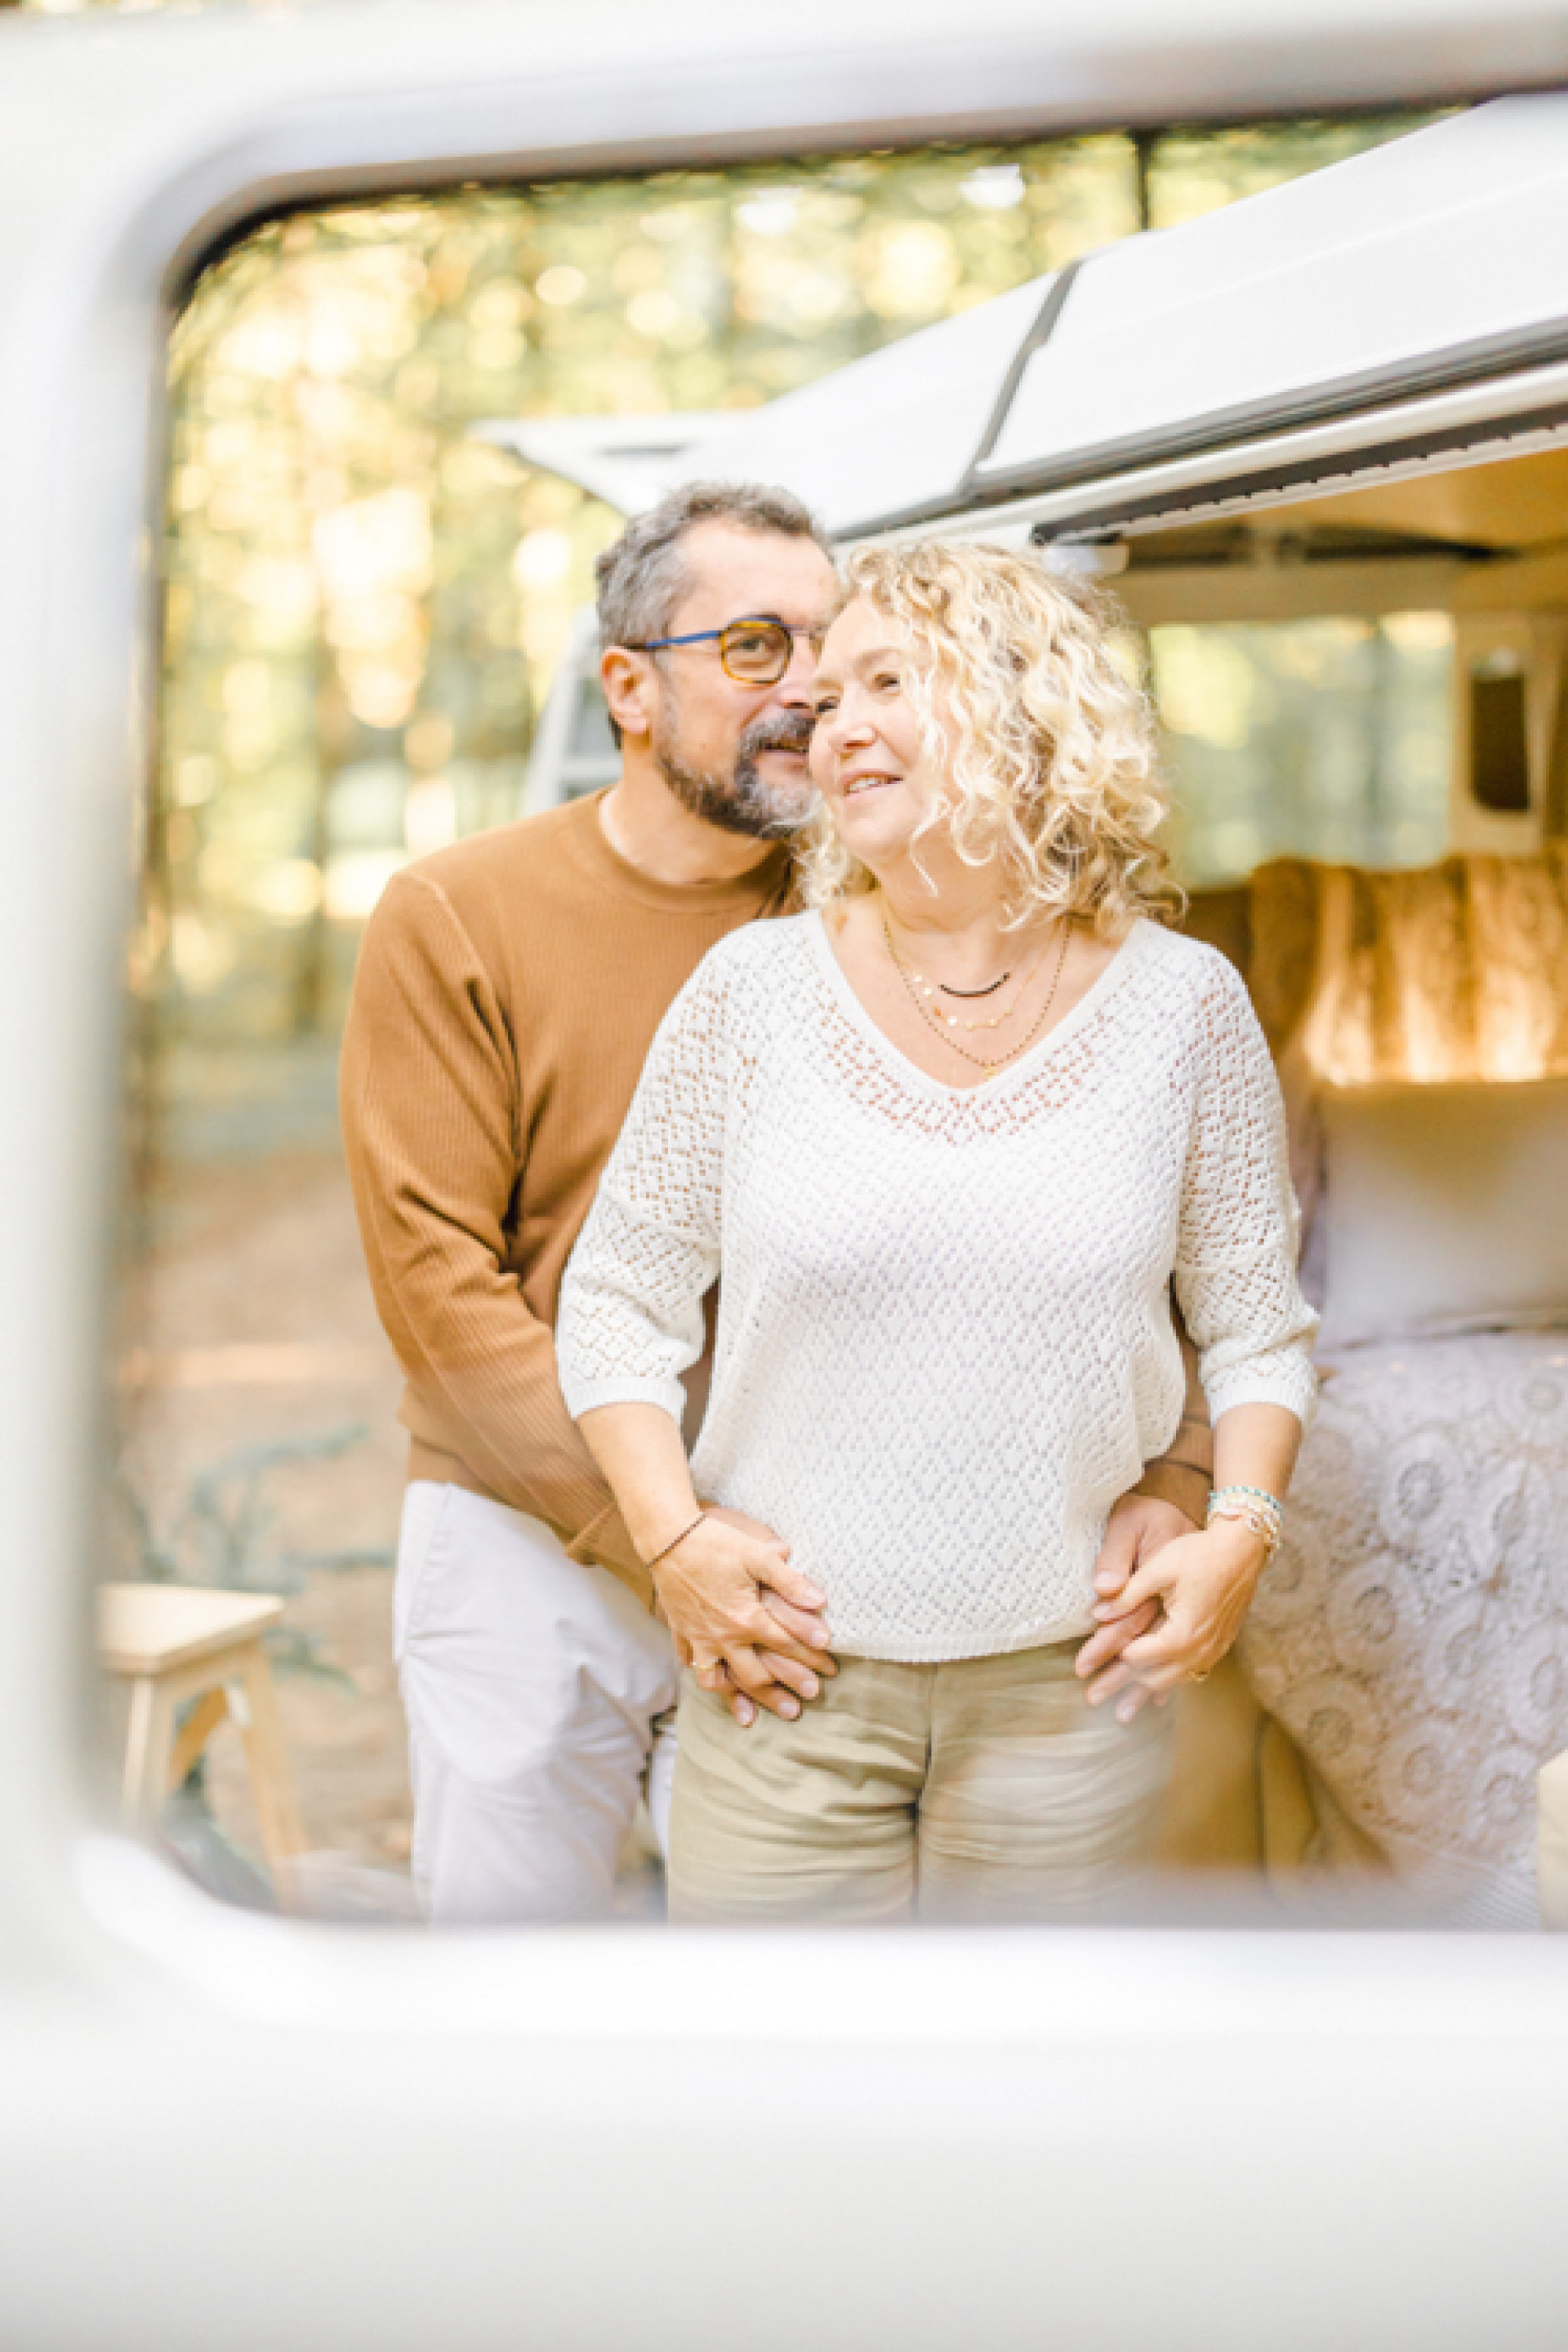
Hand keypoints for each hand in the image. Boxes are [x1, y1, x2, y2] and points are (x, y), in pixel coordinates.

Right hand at [654, 1505, 835, 1729]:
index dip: (811, 1656)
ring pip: (716, 1680)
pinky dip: (702, 1673)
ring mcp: (699, 1637)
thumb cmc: (716, 1543)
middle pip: (754, 1676)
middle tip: (798, 1708)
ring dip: (735, 1698)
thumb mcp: (758, 1556)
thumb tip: (820, 1601)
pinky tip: (712, 1680)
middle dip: (778, 1695)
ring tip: (751, 1715)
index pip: (785, 1644)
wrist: (668, 1538)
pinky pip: (691, 1662)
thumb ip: (789, 1582)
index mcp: (746, 1618)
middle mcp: (723, 1636)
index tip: (831, 1668)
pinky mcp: (681, 1631)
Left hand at [1076, 1491, 1198, 1721]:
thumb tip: (1097, 1614)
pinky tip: (1156, 1690)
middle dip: (1122, 1687)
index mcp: (1182, 1633)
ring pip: (1173, 1681)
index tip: (1086, 1667)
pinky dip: (1169, 1679)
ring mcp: (1213, 1650)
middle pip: (1154, 1679)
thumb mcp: (1159, 1568)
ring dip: (1145, 1692)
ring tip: (1122, 1710)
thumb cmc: (1200, 1554)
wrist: (1243, 1550)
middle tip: (1093, 1698)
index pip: (1138, 1658)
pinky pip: (1191, 1672)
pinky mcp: (1219, 1645)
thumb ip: (1128, 1594)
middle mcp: (1200, 1650)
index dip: (1111, 1662)